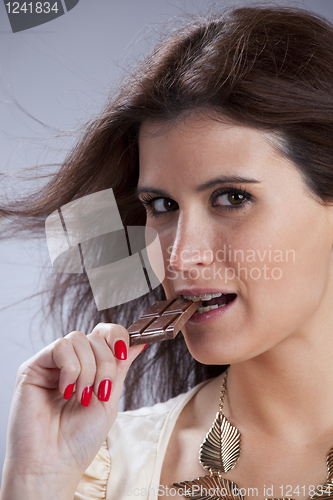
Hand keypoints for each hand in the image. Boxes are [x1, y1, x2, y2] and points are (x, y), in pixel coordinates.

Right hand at [1, 323, 144, 498]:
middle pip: (96, 337)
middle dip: (105, 364)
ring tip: (81, 397)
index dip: (117, 337)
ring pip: (79, 339)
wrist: (55, 464)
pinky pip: (60, 347)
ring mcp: (52, 363)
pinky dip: (70, 369)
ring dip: (88, 370)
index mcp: (89, 367)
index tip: (124, 353)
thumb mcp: (109, 400)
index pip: (105, 334)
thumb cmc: (79, 440)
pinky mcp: (33, 366)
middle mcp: (70, 361)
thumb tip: (139, 342)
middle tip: (100, 392)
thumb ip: (120, 369)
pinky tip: (66, 391)